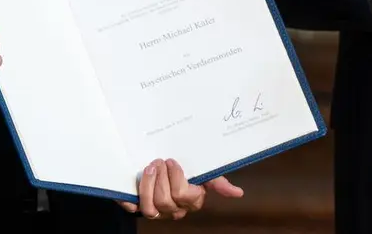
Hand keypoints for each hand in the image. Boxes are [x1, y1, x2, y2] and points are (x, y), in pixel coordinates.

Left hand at [117, 159, 242, 219]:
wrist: (160, 165)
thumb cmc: (185, 170)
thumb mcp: (203, 172)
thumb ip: (218, 181)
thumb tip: (239, 193)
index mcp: (191, 200)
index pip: (183, 196)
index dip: (176, 179)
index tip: (172, 161)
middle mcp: (174, 209)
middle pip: (165, 201)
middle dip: (160, 179)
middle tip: (159, 161)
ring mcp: (156, 210)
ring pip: (150, 208)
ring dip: (148, 185)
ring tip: (149, 167)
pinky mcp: (138, 207)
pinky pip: (134, 208)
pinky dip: (131, 196)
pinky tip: (135, 181)